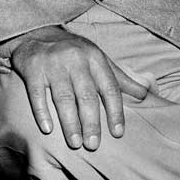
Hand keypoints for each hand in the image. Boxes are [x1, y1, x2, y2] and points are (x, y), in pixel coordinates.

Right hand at [5, 25, 147, 150]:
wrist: (36, 33)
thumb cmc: (73, 52)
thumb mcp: (98, 59)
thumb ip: (120, 78)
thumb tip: (146, 94)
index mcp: (95, 58)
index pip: (110, 87)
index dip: (115, 112)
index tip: (117, 133)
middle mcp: (75, 59)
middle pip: (86, 96)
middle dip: (91, 123)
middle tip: (93, 146)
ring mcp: (52, 64)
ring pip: (63, 98)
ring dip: (69, 123)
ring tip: (74, 143)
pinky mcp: (32, 68)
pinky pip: (37, 94)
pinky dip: (42, 112)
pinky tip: (47, 129)